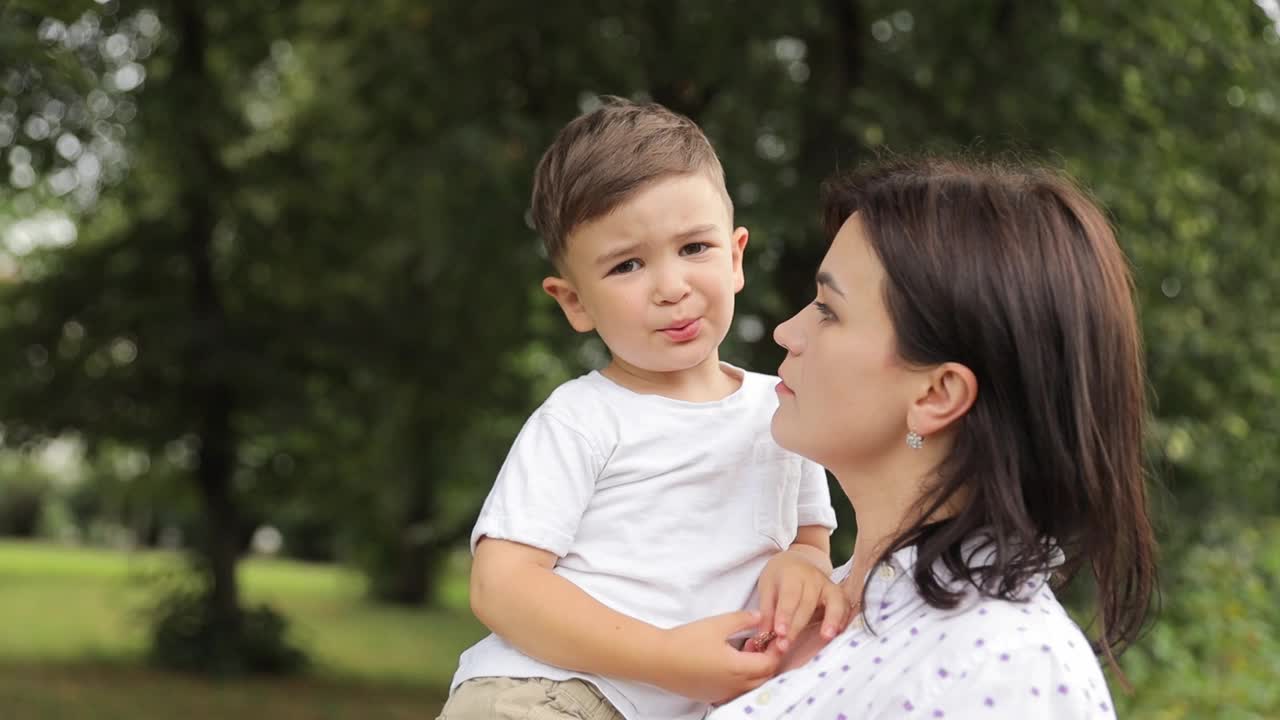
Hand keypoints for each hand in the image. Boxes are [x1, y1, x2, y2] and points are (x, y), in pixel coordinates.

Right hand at [650, 610, 780, 703]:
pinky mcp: (711, 696)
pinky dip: (741, 678)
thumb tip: (759, 617)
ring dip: (755, 671)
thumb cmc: (686, 641)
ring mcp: (722, 693)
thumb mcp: (717, 624)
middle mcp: (734, 685)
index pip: (770, 663)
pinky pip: (736, 690)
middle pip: (764, 678)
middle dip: (768, 661)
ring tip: (744, 651)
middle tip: (760, 643)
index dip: (776, 650)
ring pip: (750, 686)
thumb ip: (742, 619)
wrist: (658, 659)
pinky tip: (729, 663)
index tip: (774, 637)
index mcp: (738, 668)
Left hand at [756, 549, 850, 653]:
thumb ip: (766, 611)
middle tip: (785, 646)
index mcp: (792, 574)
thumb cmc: (780, 577)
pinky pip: (845, 605)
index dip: (785, 615)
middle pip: (807, 604)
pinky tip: (838, 633)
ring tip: (826, 636)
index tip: (779, 632)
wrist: (797, 561)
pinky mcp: (838, 593)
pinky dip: (843, 619)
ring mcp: (828, 584)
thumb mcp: (767, 587)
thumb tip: (764, 635)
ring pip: (833, 602)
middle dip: (797, 627)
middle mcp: (813, 578)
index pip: (789, 596)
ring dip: (831, 619)